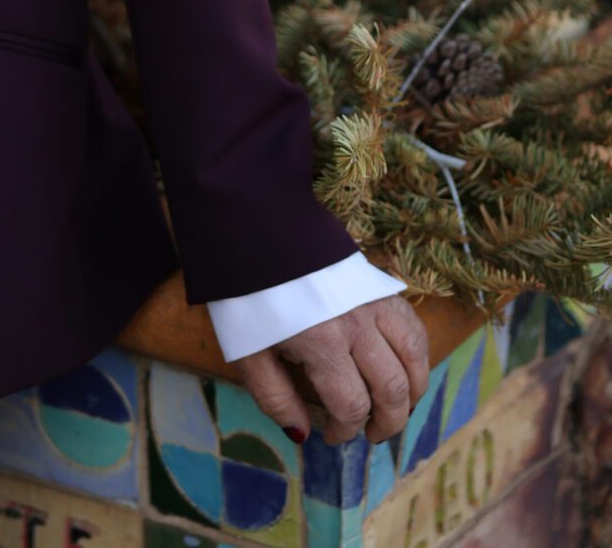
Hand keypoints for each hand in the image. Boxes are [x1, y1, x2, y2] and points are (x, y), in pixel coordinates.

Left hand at [236, 296, 429, 447]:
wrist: (256, 229)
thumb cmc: (248, 295)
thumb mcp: (247, 353)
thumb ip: (275, 397)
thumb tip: (303, 433)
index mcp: (322, 343)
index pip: (352, 405)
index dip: (346, 430)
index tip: (332, 435)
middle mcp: (356, 324)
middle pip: (392, 388)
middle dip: (387, 422)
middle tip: (372, 434)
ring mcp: (373, 301)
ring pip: (413, 358)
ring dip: (412, 393)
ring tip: (396, 409)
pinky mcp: (381, 285)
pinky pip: (413, 327)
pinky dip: (417, 356)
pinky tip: (406, 371)